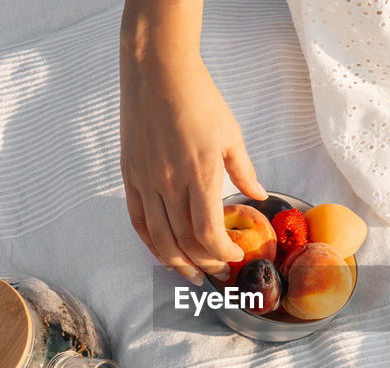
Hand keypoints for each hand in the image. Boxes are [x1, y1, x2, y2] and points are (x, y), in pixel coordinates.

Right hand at [119, 34, 266, 285]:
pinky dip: (151, 243)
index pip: (207, 232)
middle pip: (183, 242)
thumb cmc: (199, 99)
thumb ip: (244, 171)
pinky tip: (165, 253)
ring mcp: (145, 181)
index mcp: (199, 173)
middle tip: (221, 273)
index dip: (222, 252)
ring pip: (158, 239)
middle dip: (205, 264)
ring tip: (194, 274)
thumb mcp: (231, 134)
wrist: (157, 72)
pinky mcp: (130, 176)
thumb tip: (259, 196)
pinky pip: (138, 220)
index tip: (236, 257)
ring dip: (177, 263)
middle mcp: (168, 183)